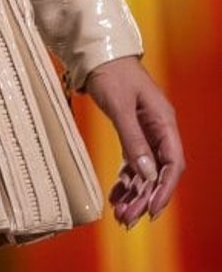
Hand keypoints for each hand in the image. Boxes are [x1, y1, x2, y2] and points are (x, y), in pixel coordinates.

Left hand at [82, 55, 183, 228]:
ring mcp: (146, 130)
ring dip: (134, 193)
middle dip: (145, 197)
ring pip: (145, 170)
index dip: (164, 190)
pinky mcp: (132, 130)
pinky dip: (125, 179)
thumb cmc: (110, 72)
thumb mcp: (120, 105)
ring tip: (120, 215)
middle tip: (127, 220)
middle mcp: (159, 129)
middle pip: (158, 172)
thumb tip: (147, 175)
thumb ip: (133, 139)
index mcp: (164, 121)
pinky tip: (116, 195)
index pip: (173, 164)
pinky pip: (133, 161)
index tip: (152, 211)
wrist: (97, 51)